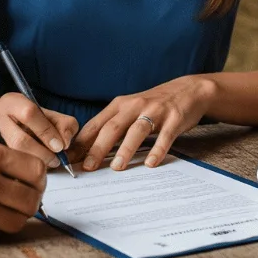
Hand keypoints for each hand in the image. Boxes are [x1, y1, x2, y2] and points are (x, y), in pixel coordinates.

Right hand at [0, 93, 78, 167]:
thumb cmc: (27, 122)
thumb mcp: (47, 116)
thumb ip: (63, 125)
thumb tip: (65, 142)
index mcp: (11, 102)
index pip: (29, 113)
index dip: (47, 132)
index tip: (60, 147)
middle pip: (19, 140)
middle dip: (42, 154)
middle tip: (55, 161)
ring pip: (11, 158)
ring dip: (32, 167)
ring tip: (43, 168)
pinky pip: (3, 169)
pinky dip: (19, 175)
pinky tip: (28, 174)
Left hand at [73, 76, 216, 171]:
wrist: (188, 90)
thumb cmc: (152, 105)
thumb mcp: (129, 110)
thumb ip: (111, 126)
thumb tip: (87, 150)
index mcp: (120, 105)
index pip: (97, 124)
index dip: (82, 142)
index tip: (70, 159)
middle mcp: (135, 106)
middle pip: (113, 127)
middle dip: (99, 147)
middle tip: (88, 167)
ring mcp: (155, 111)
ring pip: (137, 130)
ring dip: (126, 148)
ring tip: (117, 167)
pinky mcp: (174, 118)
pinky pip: (165, 135)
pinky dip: (158, 149)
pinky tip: (151, 163)